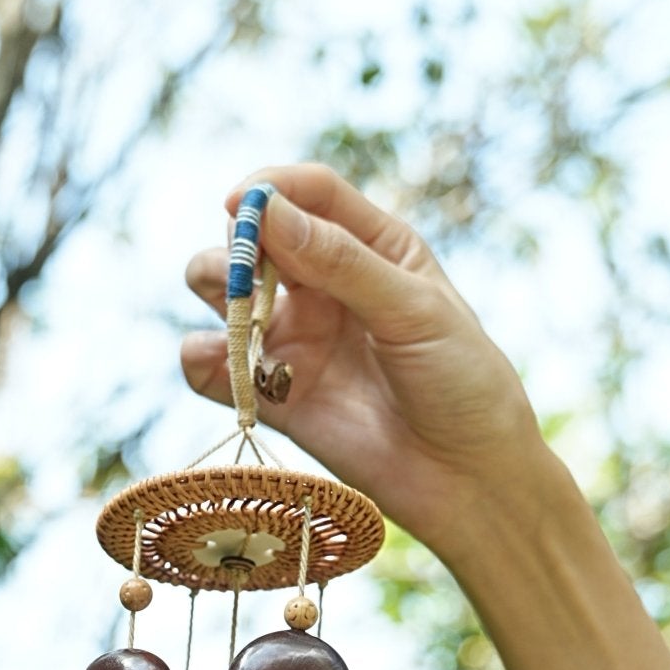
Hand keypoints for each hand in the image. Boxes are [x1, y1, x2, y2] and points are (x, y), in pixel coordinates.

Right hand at [180, 163, 539, 558]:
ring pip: (225, 293)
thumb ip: (341, 262)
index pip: (309, 194)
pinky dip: (202, 360)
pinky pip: (216, 368)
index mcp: (373, 248)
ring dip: (217, 293)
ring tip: (241, 321)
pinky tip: (218, 363)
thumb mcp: (413, 311)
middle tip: (242, 272)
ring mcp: (298, 338)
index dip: (269, 189)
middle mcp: (326, 285)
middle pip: (258, 238)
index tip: (237, 202)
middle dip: (239, 246)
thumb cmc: (462, 382)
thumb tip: (267, 212)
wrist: (467, 479)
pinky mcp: (275, 395)